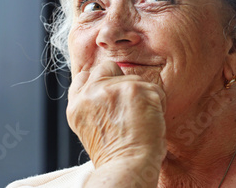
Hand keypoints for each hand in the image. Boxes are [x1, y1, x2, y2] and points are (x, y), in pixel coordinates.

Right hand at [67, 61, 166, 176]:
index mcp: (77, 104)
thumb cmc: (114, 155)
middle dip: (121, 81)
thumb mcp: (89, 127)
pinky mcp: (134, 89)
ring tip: (139, 121)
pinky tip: (150, 121)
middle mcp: (91, 93)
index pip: (86, 75)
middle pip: (109, 67)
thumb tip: (108, 86)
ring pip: (135, 79)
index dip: (101, 82)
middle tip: (128, 108)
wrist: (127, 168)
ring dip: (142, 96)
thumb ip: (93, 102)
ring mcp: (112, 88)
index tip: (111, 96)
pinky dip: (158, 104)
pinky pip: (154, 89)